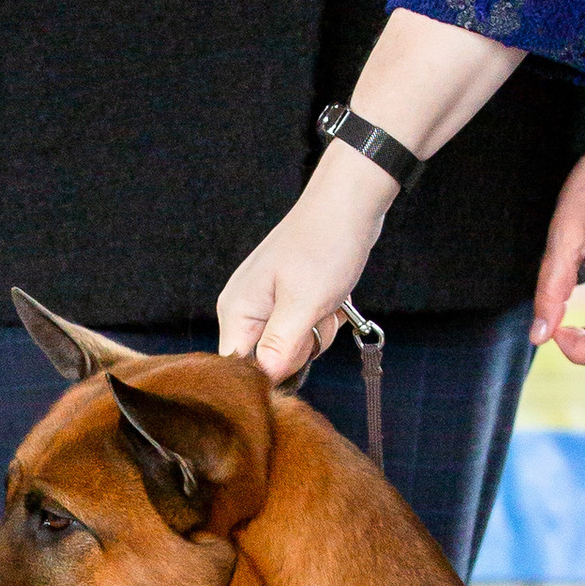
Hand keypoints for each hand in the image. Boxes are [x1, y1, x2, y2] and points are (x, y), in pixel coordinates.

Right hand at [217, 147, 394, 380]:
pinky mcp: (289, 300)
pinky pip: (306, 329)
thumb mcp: (304, 302)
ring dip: (318, 331)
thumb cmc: (324, 245)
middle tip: (316, 314)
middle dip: (302, 347)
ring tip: (326, 300)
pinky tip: (332, 298)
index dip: (270, 371)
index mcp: (237, 310)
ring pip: (292, 347)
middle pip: (269, 361)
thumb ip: (280, 345)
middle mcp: (245, 309)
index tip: (298, 349)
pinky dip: (324, 319)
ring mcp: (267, 304)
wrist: (348, 205)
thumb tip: (264, 380)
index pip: (239, 367)